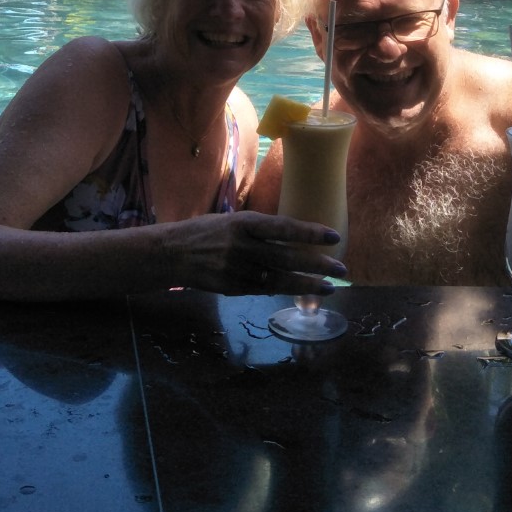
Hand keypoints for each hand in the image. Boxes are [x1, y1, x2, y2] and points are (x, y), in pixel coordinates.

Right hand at [161, 211, 345, 297]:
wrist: (171, 254)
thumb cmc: (205, 231)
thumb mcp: (232, 220)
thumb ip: (259, 229)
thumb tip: (293, 234)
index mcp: (243, 223)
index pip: (283, 228)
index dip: (310, 233)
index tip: (334, 237)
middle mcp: (242, 247)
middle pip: (286, 257)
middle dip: (316, 264)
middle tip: (340, 268)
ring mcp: (236, 270)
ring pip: (279, 279)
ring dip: (306, 284)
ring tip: (328, 287)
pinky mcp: (232, 288)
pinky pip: (264, 290)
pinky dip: (284, 290)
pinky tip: (300, 291)